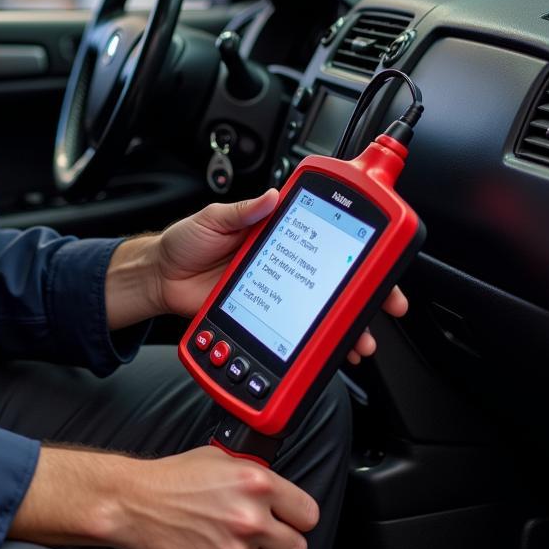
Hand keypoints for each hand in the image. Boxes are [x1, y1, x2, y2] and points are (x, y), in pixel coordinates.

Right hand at [123, 446, 317, 548]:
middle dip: (283, 541)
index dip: (298, 516)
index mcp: (256, 484)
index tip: (290, 518)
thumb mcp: (219, 459)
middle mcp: (250, 518)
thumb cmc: (172, 478)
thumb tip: (275, 491)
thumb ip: (254, 475)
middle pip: (297, 548)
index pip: (308, 514)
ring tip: (238, 543)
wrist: (135, 502)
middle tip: (266, 534)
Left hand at [154, 190, 407, 362]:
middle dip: (368, 294)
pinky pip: (297, 332)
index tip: (382, 251)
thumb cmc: (185, 243)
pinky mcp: (265, 316)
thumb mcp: (212, 219)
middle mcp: (283, 262)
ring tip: (361, 339)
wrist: (160, 278)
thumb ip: (241, 211)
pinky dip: (316, 345)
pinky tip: (329, 352)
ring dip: (347, 326)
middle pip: (335, 279)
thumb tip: (270, 196)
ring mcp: (277, 291)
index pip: (325, 236)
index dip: (357, 245)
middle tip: (388, 305)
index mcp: (276, 232)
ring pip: (321, 311)